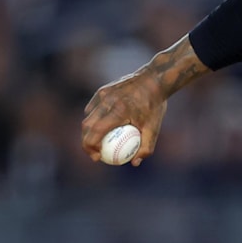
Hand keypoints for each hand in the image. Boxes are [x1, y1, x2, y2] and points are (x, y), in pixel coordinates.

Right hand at [80, 35, 209, 165]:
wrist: (154, 79)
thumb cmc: (155, 105)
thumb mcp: (154, 128)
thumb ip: (146, 147)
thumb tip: (135, 163)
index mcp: (118, 111)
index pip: (96, 132)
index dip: (90, 147)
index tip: (97, 157)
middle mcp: (107, 101)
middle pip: (87, 126)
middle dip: (86, 142)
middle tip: (95, 153)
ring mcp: (102, 94)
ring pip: (88, 116)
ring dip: (89, 130)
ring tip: (98, 142)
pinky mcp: (102, 90)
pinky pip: (93, 108)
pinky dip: (94, 118)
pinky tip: (102, 127)